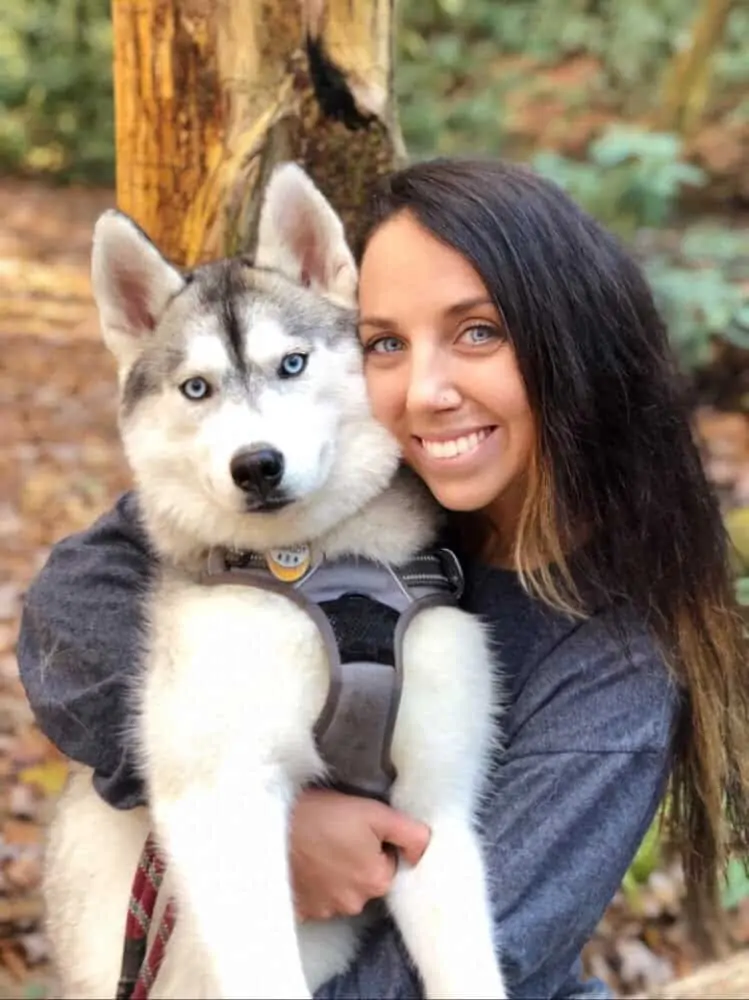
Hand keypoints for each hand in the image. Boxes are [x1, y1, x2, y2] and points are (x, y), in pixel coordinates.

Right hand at [290, 788, 430, 920]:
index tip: (356, 828)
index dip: (376, 843)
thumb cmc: (323, 814)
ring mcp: (324, 910)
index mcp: (376, 881)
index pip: (388, 862)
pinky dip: (312, 883)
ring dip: (333, 871)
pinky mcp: (300, 910)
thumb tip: (425, 850)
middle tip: (336, 833)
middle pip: (365, 878)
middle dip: (355, 859)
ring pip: (340, 889)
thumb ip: (410, 833)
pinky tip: (304, 861)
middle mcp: (353, 903)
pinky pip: (315, 898)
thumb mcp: (375, 813)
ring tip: (317, 844)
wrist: (269, 826)